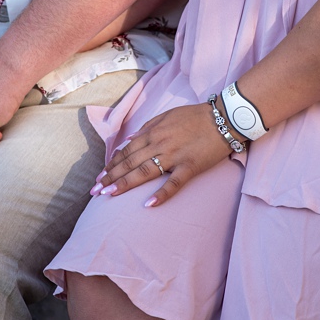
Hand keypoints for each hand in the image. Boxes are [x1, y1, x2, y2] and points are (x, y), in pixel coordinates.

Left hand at [90, 100, 234, 207]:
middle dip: (111, 177)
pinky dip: (161, 194)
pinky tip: (148, 205)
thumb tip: (129, 140)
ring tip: (108, 195)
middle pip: (130, 162)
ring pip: (145, 172)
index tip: (100, 177)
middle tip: (95, 192)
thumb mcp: (168, 115)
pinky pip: (174, 182)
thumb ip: (147, 127)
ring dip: (125, 184)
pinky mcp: (190, 166)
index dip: (112, 164)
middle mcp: (160, 143)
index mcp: (154, 132)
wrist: (224, 117)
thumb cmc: (196, 116)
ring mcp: (175, 156)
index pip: (127, 151)